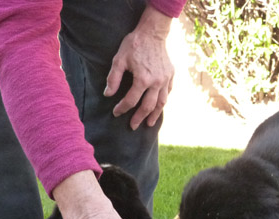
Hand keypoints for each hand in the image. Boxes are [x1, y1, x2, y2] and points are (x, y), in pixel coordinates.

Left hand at [104, 5, 173, 129]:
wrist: (153, 33)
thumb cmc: (134, 45)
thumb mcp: (119, 59)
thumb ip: (113, 78)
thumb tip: (108, 94)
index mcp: (142, 79)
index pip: (131, 100)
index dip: (122, 108)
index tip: (116, 113)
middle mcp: (156, 83)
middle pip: (147, 106)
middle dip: (139, 118)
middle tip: (132, 126)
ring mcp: (165, 80)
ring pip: (161, 103)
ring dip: (154, 115)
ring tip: (149, 124)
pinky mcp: (170, 75)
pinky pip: (168, 92)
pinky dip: (163, 101)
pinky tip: (159, 107)